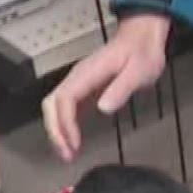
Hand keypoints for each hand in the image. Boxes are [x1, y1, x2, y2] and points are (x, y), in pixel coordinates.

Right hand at [42, 13, 171, 161]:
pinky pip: (64, 108)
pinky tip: (71, 140)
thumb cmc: (141, 52)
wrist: (141, 38)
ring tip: (67, 152)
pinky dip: (64, 126)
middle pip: (51, 105)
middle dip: (55, 131)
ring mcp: (78, 82)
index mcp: (88, 72)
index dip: (65, 123)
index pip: (65, 99)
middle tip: (66, 154)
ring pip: (54, 107)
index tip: (73, 142)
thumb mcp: (138, 71)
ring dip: (57, 131)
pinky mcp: (83, 88)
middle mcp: (78, 77)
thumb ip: (121, 89)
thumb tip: (104, 107)